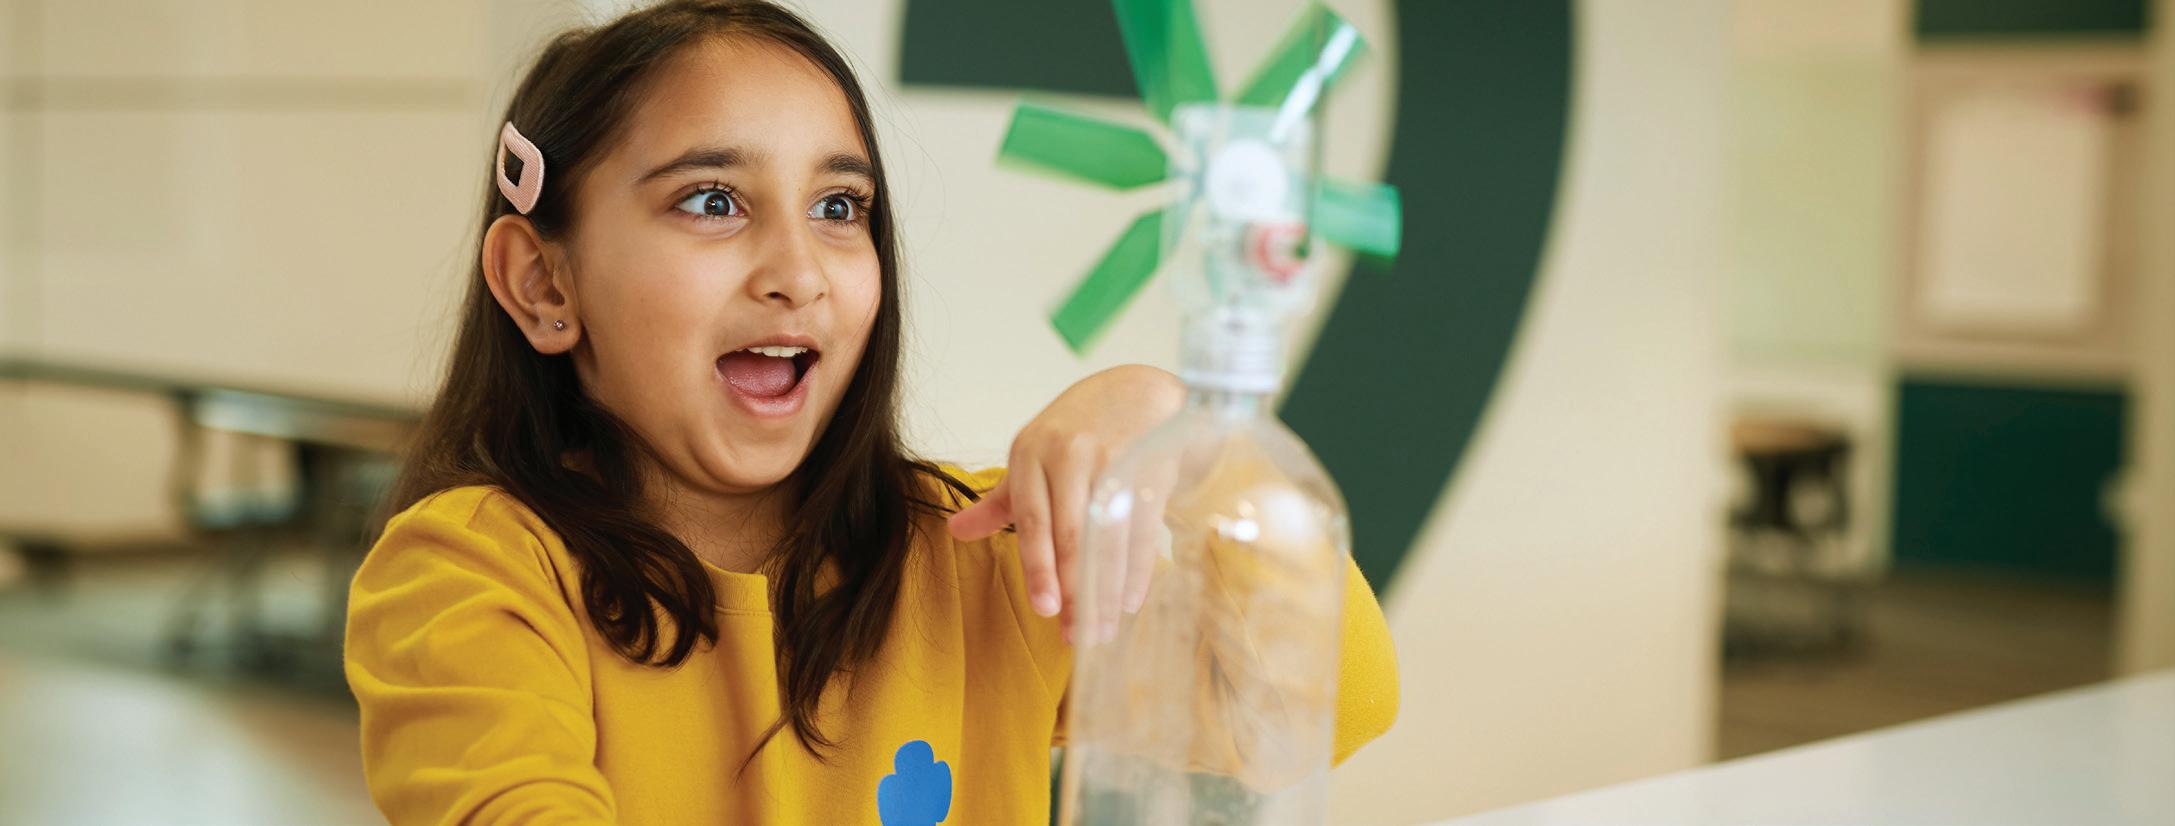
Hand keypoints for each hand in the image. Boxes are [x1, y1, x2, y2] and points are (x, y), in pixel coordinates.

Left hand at [947, 364, 1184, 643]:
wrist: (1138, 390)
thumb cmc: (1077, 430)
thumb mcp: (1032, 455)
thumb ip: (999, 501)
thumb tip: (955, 531)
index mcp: (1031, 453)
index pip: (1032, 520)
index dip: (1039, 567)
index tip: (1043, 609)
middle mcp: (1070, 454)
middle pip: (1071, 534)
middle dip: (1073, 589)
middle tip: (1075, 634)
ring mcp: (1113, 458)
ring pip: (1108, 535)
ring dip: (1106, 589)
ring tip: (1102, 628)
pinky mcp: (1151, 465)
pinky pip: (1143, 526)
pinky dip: (1138, 568)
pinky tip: (1131, 599)